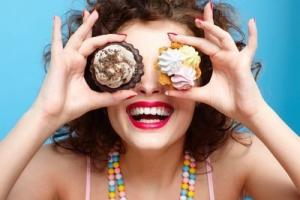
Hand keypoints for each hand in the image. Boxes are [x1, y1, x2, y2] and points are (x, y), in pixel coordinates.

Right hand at [32, 10, 136, 125]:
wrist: (54, 115)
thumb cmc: (71, 107)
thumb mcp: (97, 99)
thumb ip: (114, 96)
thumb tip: (133, 94)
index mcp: (80, 66)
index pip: (94, 48)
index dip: (107, 41)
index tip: (121, 38)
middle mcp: (73, 60)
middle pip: (85, 39)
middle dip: (92, 26)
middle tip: (98, 14)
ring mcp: (65, 59)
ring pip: (77, 38)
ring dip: (85, 25)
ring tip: (92, 13)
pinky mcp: (58, 61)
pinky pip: (57, 43)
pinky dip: (55, 31)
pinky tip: (55, 19)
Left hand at [166, 3, 264, 122]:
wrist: (242, 113)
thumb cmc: (227, 102)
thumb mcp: (202, 95)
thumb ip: (187, 92)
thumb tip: (168, 91)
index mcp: (217, 60)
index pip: (203, 43)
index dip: (189, 38)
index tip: (172, 36)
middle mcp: (225, 56)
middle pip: (213, 35)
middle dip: (204, 23)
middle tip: (194, 15)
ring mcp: (234, 58)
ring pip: (223, 38)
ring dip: (212, 28)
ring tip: (199, 21)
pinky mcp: (242, 64)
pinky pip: (251, 47)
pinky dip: (253, 35)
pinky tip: (252, 22)